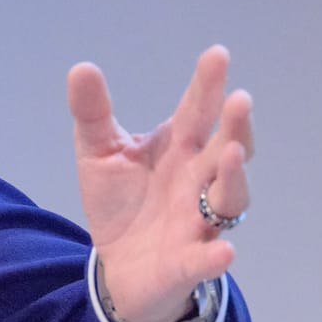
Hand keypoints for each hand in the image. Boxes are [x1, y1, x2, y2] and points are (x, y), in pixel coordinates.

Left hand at [68, 45, 253, 321]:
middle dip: (235, 126)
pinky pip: (206, 259)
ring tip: (231, 155)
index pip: (197, 111)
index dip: (208, 85)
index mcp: (179, 147)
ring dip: (233, 178)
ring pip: (228, 199)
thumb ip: (93, 114)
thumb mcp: (99, 153)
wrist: (119, 266)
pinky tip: (224, 252)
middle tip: (240, 100)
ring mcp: (199, 222)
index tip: (216, 55)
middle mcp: (198, 180)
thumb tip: (82, 68)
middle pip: (225, 149)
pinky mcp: (188, 263)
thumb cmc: (120, 203)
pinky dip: (215, 257)